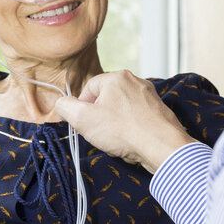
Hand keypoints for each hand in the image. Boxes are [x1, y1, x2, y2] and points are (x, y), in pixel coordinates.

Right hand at [56, 70, 194, 173]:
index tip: (82, 124)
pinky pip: (136, 118)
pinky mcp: (159, 111)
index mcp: (116, 77)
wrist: (162, 146)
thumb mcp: (83, 119)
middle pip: (106, 98)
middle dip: (99, 117)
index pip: (88, 89)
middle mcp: (135, 81)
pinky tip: (131, 141)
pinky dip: (131, 129)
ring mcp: (149, 96)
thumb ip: (66, 107)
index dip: (81, 108)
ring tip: (116, 139)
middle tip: (99, 133)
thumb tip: (61, 103)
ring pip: (121, 109)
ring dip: (115, 124)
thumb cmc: (123, 131)